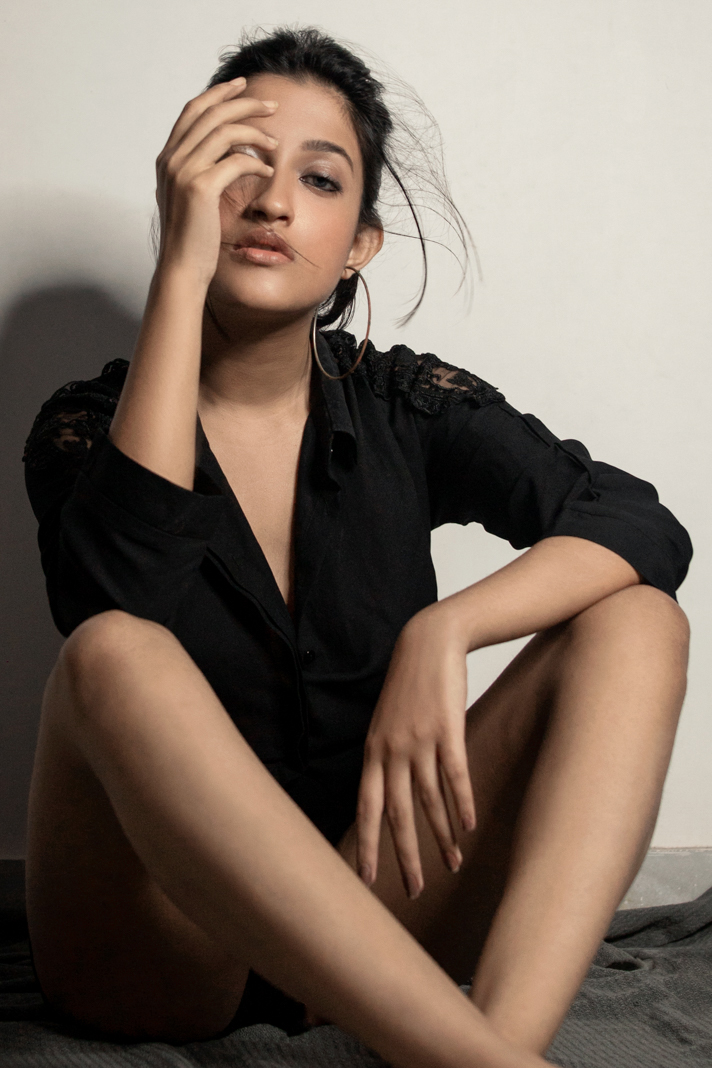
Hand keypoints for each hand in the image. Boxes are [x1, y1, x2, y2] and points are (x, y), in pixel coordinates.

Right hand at [154, 78, 277, 284]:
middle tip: (271, 106)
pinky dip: (256, 163)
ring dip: (255, 132)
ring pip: (225, 132)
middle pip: (210, 113)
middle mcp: (171, 159)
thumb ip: (201, 172)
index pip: (193, 111)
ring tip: (275, 142)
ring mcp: (183, 172)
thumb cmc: (192, 240)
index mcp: (167, 159)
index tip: (242, 87)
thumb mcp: (191, 198)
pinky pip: (236, 161)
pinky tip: (268, 172)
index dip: (218, 94)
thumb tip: (227, 152)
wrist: (182, 269)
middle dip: (243, 103)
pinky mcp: (200, 188)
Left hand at [356, 607, 476, 898]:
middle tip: (414, 891)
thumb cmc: (409, 687)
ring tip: (452, 864)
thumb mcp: (386, 723)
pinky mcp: (447, 729)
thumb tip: (387, 797)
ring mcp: (419, 740)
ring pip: (429, 801)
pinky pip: (455, 775)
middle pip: (397, 814)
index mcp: (373, 752)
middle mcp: (392, 750)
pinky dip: (462, 804)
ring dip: (441, 837)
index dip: (367, 845)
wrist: (428, 642)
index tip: (367, 880)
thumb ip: (384, 758)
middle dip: (405, 856)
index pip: (366, 808)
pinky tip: (468, 827)